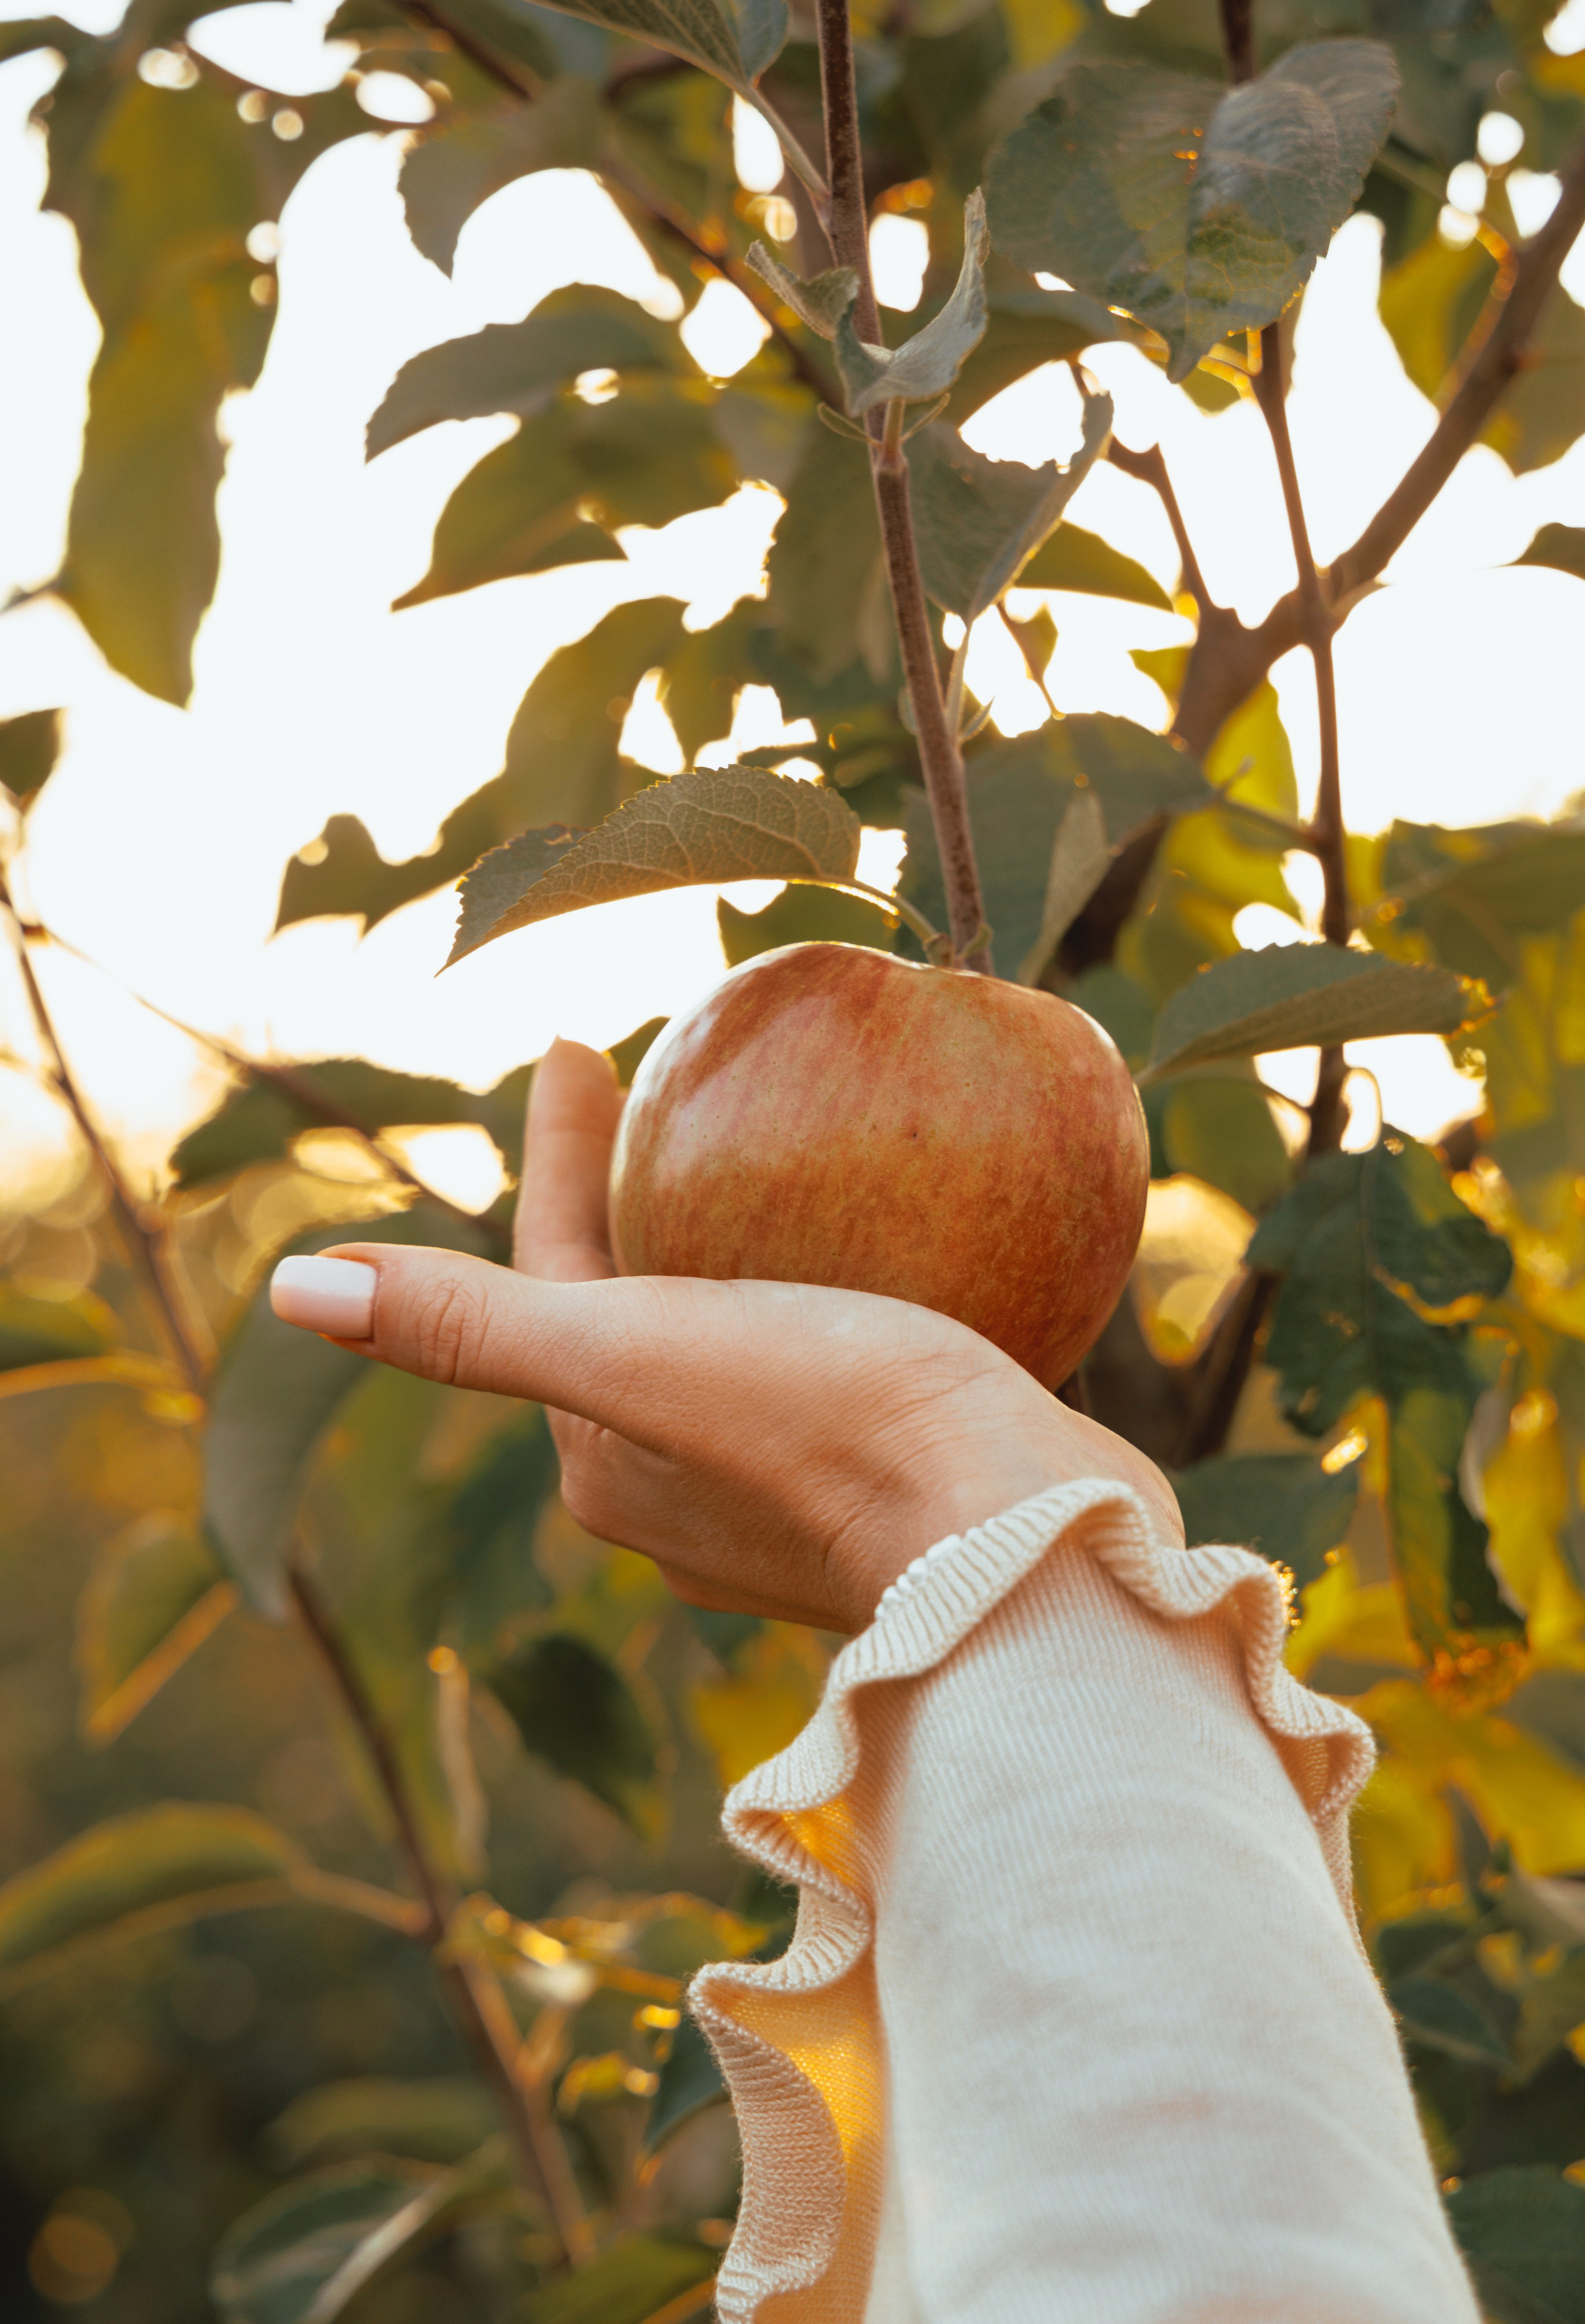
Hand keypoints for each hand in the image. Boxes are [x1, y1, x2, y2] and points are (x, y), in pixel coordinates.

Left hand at [272, 1040, 1177, 1632]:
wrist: (1019, 1541)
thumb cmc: (826, 1427)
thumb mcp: (631, 1350)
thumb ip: (467, 1323)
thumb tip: (292, 1291)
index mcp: (602, 1456)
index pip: (552, 1266)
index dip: (558, 1151)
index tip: (577, 1040)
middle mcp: (676, 1489)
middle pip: (626, 1307)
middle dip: (624, 1204)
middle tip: (654, 1091)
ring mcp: (779, 1499)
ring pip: (726, 1339)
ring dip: (720, 1250)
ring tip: (755, 1158)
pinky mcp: (877, 1487)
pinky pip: (821, 1362)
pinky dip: (819, 1292)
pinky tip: (873, 1243)